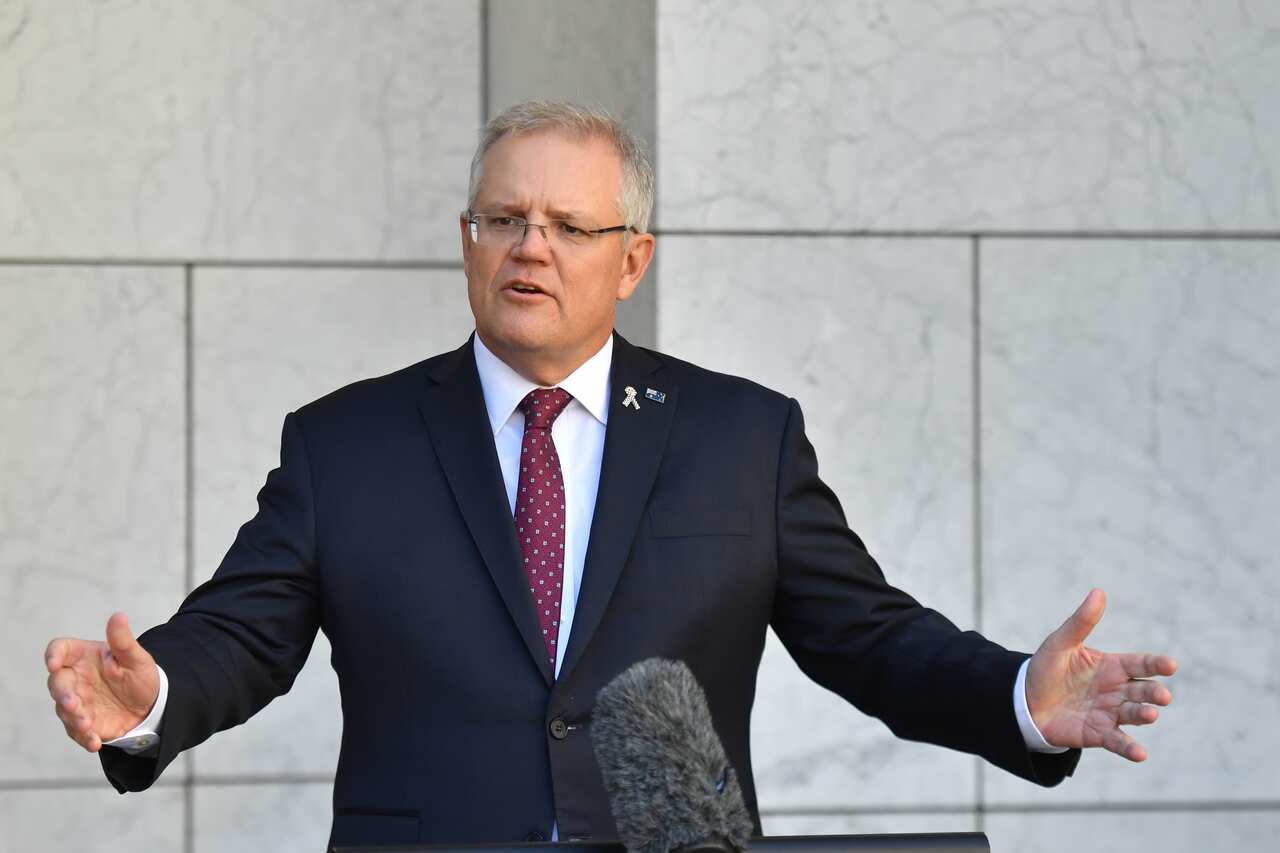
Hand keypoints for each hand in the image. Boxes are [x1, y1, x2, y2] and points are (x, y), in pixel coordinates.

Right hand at [44, 612, 159, 752]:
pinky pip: (78, 731)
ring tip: (87, 725)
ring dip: (74, 719)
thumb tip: (118, 616)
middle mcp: (75, 678)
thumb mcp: (137, 658)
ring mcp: (77, 701)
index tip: (54, 663)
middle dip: (63, 695)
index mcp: (84, 656)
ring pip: (64, 710)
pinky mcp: (83, 723)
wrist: (152, 705)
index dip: (54, 655)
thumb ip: (123, 641)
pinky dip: (85, 737)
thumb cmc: (140, 675)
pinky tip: (95, 742)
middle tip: (72, 704)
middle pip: (57, 683)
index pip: (60, 649)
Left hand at [1026, 589, 1176, 761]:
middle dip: (1155, 693)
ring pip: (1135, 714)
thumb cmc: (1046, 670)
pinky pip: (1118, 742)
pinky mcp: (1099, 734)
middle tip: (1162, 695)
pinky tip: (1140, 754)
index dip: (1156, 664)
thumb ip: (1081, 621)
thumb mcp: (1061, 643)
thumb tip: (1098, 592)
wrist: (1024, 701)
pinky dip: (1130, 748)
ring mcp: (1110, 713)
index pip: (1141, 664)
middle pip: (1143, 691)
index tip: (1171, 665)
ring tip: (1151, 715)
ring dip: (1145, 715)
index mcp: (1112, 666)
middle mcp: (1117, 690)